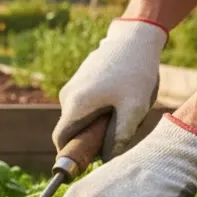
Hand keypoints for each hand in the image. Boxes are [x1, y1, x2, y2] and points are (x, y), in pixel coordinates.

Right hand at [53, 18, 167, 160]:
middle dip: (92, 136)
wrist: (135, 36)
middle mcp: (67, 96)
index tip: (90, 160)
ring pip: (80, 116)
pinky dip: (101, 108)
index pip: (61, 140)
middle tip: (119, 130)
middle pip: (72, 129)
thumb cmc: (135, 72)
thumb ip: (119, 137)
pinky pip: (86, 103)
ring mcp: (72, 86)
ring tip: (124, 109)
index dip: (72, 154)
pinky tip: (122, 96)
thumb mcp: (133, 108)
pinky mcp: (81, 79)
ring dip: (98, 121)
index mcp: (75, 105)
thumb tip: (107, 160)